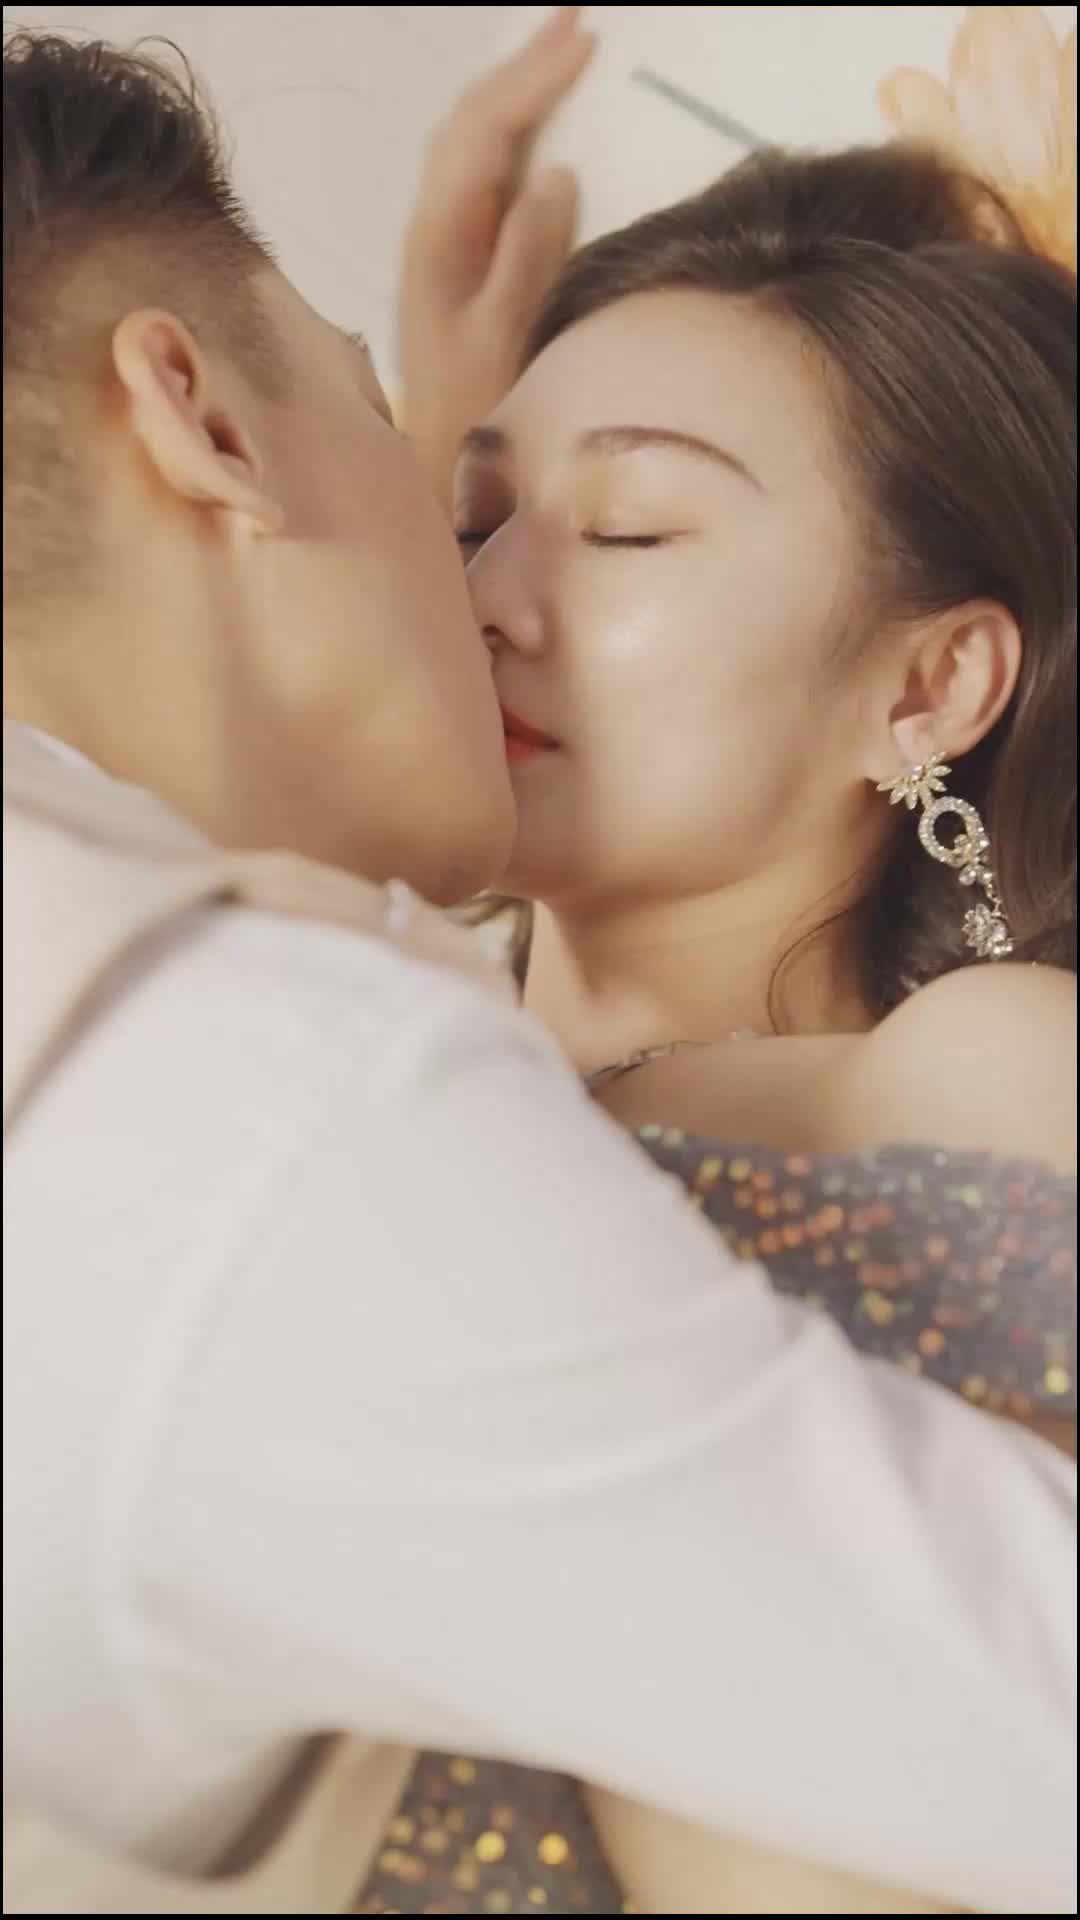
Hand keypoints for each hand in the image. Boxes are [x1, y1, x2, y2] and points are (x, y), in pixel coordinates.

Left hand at [399, 7, 594, 504]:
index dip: (531, 79)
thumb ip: (525, 258)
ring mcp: (439, 253)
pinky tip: (532, 136)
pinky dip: (506, 140)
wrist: (439, 485)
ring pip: (468, 149)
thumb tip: (555, 176)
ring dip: (510, 97)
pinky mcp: (454, 273)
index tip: (582, 36)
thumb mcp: (503, 342)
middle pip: (469, 125)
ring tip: (555, 57)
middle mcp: (431, 236)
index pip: (484, 134)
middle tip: (575, 22)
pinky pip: (478, 182)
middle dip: (520, 68)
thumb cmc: (474, 423)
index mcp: (441, 241)